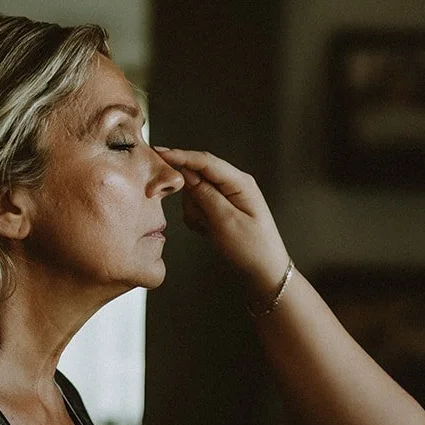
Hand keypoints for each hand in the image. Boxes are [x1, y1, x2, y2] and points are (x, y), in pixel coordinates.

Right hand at [152, 147, 290, 305]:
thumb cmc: (252, 248)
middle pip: (198, 175)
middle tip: (199, 218)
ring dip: (194, 210)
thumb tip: (186, 173)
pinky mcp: (221, 208)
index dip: (181, 156)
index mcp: (240, 182)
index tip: (159, 153)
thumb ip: (205, 194)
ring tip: (207, 228)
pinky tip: (207, 230)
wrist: (265, 271)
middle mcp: (234, 185)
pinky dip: (197, 217)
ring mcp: (227, 196)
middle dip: (190, 195)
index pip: (206, 161)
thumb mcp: (226, 221)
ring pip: (195, 192)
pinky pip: (198, 205)